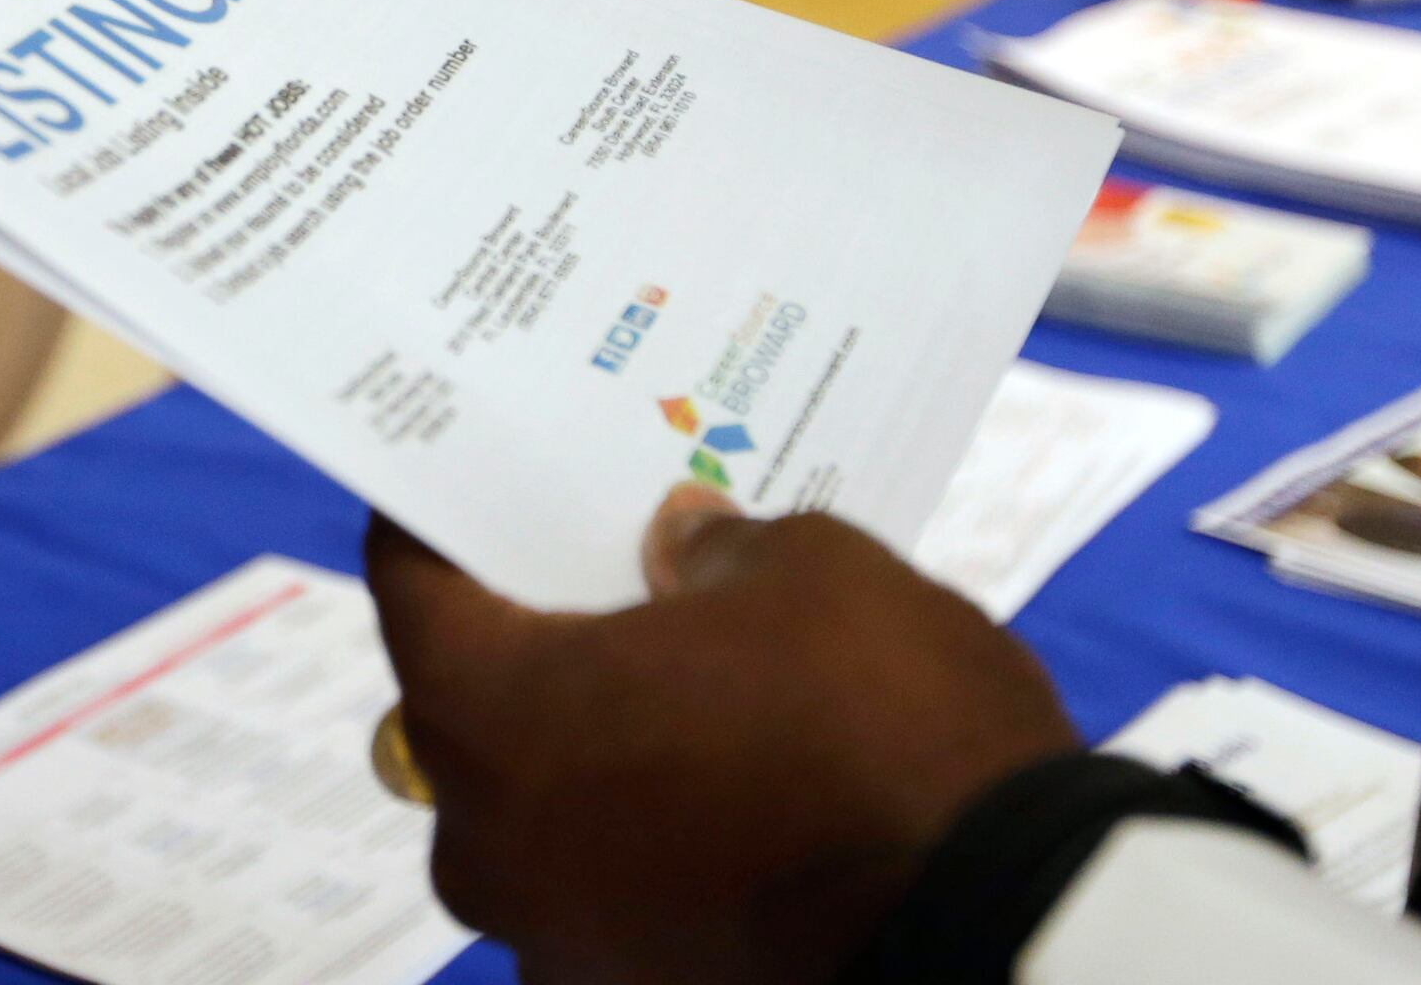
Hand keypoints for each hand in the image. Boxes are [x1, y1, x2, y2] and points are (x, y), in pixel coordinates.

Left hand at [366, 488, 1075, 984]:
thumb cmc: (884, 726)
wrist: (1009, 932)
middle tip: (605, 575)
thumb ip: (721, 551)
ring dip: (600, 752)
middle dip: (535, 642)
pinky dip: (657, 836)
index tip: (467, 481)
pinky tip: (740, 784)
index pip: (412, 590)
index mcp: (490, 718)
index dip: (440, 522)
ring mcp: (560, 945)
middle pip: (471, 710)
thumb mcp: (816, 574)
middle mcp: (489, 848)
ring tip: (696, 686)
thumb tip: (686, 551)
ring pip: (544, 812)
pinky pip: (616, 888)